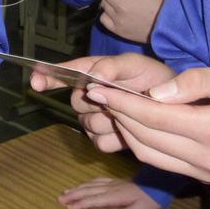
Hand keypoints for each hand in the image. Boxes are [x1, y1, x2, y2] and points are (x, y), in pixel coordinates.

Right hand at [29, 54, 174, 152]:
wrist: (174, 104)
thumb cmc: (154, 77)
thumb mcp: (136, 64)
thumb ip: (112, 67)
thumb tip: (92, 77)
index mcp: (92, 73)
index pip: (63, 74)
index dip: (46, 77)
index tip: (35, 82)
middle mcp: (88, 95)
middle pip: (76, 104)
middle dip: (96, 104)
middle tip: (119, 99)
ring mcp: (95, 119)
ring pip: (87, 126)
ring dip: (109, 122)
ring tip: (129, 115)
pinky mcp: (105, 139)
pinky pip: (100, 143)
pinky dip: (116, 139)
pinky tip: (129, 131)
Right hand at [58, 176, 161, 208]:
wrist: (158, 184)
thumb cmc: (150, 200)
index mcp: (115, 196)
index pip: (94, 200)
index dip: (81, 204)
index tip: (68, 208)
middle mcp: (111, 188)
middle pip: (88, 191)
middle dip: (73, 195)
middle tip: (59, 199)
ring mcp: (112, 183)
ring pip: (91, 185)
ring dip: (77, 188)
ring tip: (65, 192)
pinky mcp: (115, 182)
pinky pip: (97, 181)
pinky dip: (87, 183)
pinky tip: (83, 185)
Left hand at [85, 65, 209, 181]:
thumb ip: (193, 83)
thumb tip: (153, 93)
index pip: (152, 117)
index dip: (120, 103)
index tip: (95, 87)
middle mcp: (206, 159)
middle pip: (145, 138)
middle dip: (117, 115)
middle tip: (97, 93)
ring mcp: (206, 173)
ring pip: (149, 155)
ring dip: (126, 131)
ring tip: (112, 106)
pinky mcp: (206, 178)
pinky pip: (163, 162)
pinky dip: (143, 143)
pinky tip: (134, 123)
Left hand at [96, 0, 165, 43]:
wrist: (170, 26)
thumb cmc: (161, 3)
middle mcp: (121, 6)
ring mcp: (118, 20)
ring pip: (103, 4)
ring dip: (107, 0)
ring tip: (118, 0)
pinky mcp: (117, 31)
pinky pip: (103, 18)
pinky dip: (107, 14)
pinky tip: (116, 13)